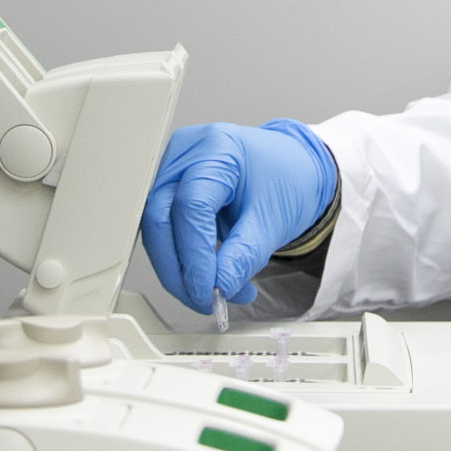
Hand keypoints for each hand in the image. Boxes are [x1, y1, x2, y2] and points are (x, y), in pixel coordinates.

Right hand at [138, 121, 335, 313]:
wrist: (294, 167)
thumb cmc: (288, 180)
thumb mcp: (274, 220)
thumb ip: (244, 256)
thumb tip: (218, 288)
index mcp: (218, 149)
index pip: (190, 207)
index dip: (194, 257)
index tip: (208, 292)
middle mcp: (187, 152)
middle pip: (160, 218)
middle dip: (178, 269)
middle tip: (204, 301)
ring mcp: (174, 166)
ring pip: (156, 227)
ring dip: (178, 269)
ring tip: (212, 292)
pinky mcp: (170, 185)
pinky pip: (163, 227)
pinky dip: (180, 257)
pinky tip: (204, 275)